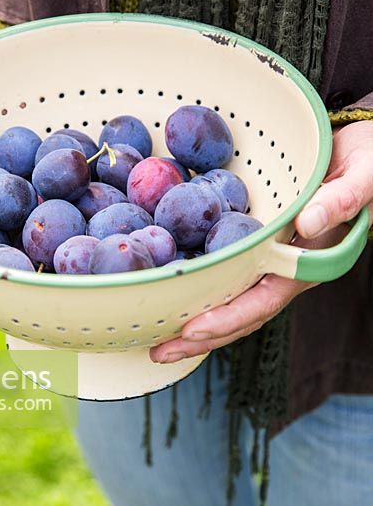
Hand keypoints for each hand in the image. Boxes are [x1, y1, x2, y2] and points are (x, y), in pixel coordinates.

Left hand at [150, 121, 372, 363]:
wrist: (365, 154)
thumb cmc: (370, 164)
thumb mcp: (363, 177)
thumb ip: (341, 200)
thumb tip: (307, 224)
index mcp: (309, 262)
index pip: (265, 299)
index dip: (229, 318)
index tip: (193, 329)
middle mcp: (286, 269)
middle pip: (240, 313)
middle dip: (200, 336)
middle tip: (157, 351)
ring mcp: (271, 261)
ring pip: (230, 300)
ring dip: (194, 321)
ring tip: (155, 336)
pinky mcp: (258, 245)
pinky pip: (227, 273)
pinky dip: (199, 286)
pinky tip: (171, 291)